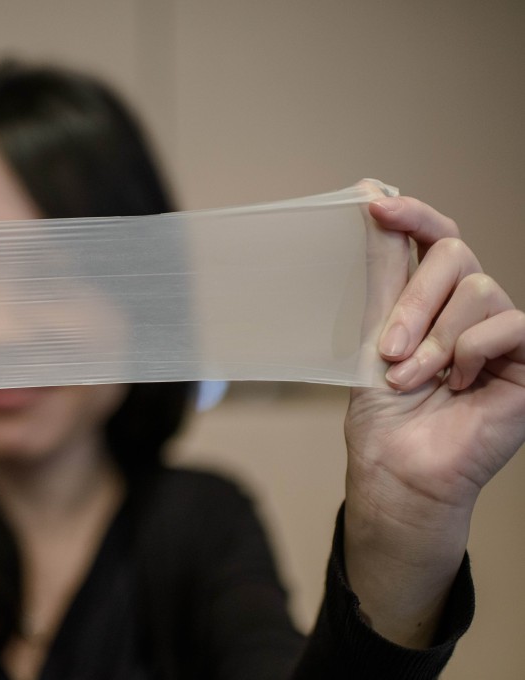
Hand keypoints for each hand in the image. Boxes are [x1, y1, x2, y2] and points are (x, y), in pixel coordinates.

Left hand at [342, 195, 524, 646]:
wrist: (399, 466)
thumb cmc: (383, 410)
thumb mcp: (375, 332)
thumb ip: (383, 271)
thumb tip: (371, 199)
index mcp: (431, 297)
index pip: (435, 235)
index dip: (412, 213)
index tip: (374, 203)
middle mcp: (469, 307)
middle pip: (455, 256)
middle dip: (415, 301)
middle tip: (389, 348)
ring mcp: (501, 330)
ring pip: (479, 290)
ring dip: (435, 339)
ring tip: (413, 379)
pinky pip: (509, 325)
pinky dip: (471, 352)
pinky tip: (458, 384)